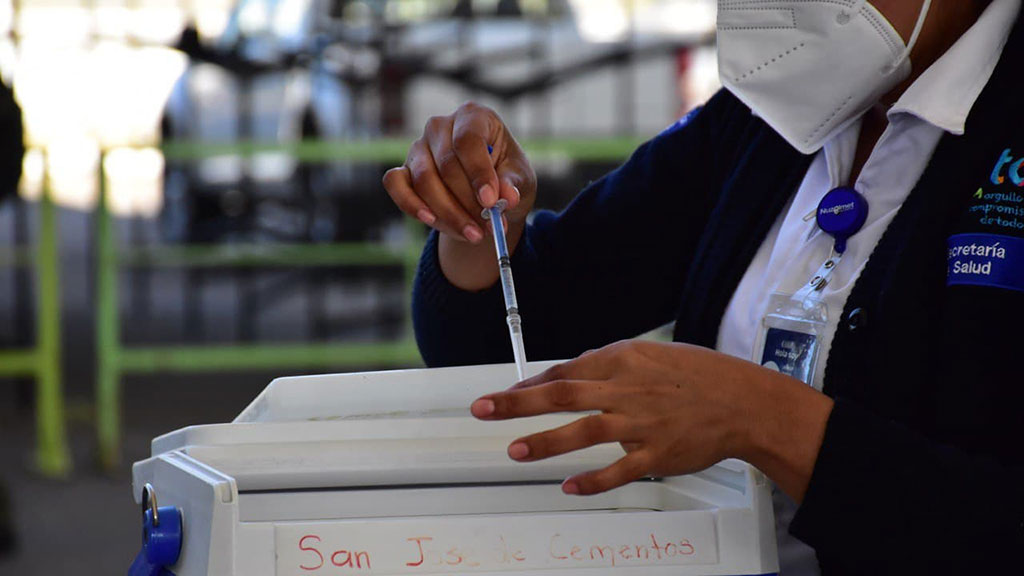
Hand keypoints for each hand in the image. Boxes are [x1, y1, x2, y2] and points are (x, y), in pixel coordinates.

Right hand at [382, 102, 535, 242]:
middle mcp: (440, 126)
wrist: (486, 191)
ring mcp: (418, 147)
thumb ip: (512, 184)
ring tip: (473, 234)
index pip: (468, 140)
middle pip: (447, 166)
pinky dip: (411, 204)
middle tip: (488, 228)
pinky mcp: (402, 169)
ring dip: (448, 213)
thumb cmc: (504, 175)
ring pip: (424, 181)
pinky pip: (396, 185)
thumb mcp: (518, 177)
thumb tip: (507, 197)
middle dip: (468, 203)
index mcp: (473, 116)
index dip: (478, 172)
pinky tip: (431, 220)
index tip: (491, 202)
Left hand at [470, 340, 833, 500]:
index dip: (530, 383)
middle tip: (483, 409)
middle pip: (563, 394)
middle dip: (518, 402)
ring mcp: (641, 423)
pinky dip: (593, 480)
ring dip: (546, 441)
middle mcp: (627, 389)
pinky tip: (568, 487)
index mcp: (623, 360)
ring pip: (585, 431)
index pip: (566, 370)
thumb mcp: (651, 354)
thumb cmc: (698, 376)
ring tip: (515, 450)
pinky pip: (619, 470)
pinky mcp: (657, 454)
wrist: (744, 401)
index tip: (504, 393)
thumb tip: (571, 374)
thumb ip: (610, 365)